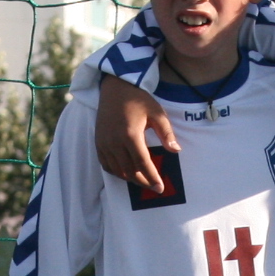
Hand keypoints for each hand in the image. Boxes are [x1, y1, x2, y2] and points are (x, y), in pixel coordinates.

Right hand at [91, 75, 176, 195]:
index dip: (152, 178)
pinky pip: (106, 165)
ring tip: (142, 181)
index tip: (160, 187)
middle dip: (143, 182)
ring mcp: (104, 143)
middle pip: (130, 171)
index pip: (143, 163)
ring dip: (130, 179)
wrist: (115, 87)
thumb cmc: (139, 99)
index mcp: (131, 135)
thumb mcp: (157, 113)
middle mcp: (115, 142)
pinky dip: (117, 172)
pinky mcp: (98, 143)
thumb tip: (175, 150)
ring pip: (117, 170)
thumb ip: (166, 133)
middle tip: (154, 187)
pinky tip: (126, 173)